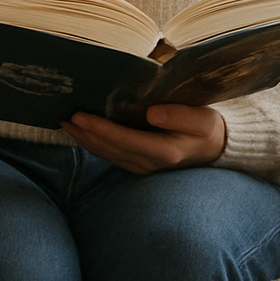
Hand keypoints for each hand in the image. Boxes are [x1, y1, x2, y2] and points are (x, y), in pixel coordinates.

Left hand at [60, 104, 226, 174]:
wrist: (217, 149)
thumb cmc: (209, 129)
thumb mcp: (202, 119)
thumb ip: (180, 115)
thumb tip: (151, 113)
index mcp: (165, 151)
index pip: (125, 140)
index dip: (100, 129)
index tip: (79, 116)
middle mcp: (150, 163)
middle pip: (110, 149)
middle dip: (85, 134)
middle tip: (62, 115)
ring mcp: (143, 167)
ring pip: (108, 154)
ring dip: (86, 140)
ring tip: (66, 123)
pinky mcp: (139, 165)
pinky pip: (112, 155)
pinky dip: (95, 144)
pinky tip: (83, 133)